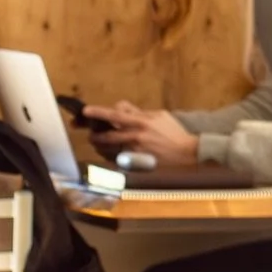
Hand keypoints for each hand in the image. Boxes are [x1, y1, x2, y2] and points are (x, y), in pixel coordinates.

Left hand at [84, 101, 198, 165]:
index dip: (98, 113)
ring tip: (98, 143)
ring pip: (109, 150)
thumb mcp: (158, 115)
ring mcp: (134, 152)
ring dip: (100, 147)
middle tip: (91, 134)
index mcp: (141, 122)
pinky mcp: (136, 164)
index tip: (86, 111)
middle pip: (107, 136)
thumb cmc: (172, 132)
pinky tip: (110, 153)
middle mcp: (136, 137)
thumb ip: (137, 112)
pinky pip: (116, 160)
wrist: (186, 152)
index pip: (114, 115)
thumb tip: (119, 108)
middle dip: (95, 135)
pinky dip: (110, 156)